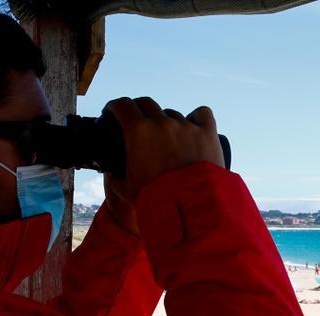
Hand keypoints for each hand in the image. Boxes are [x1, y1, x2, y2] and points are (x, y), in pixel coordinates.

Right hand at [101, 97, 224, 235]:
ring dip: (165, 121)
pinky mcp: (207, 133)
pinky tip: (194, 125)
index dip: (114, 107)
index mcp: (139, 131)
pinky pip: (201, 114)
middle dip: (138, 110)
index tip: (113, 111)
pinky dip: (196, 118)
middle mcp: (162, 123)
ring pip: (172, 114)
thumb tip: (111, 171)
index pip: (122, 105)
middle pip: (146, 104)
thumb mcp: (126, 187)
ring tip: (167, 137)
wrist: (190, 208)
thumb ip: (115, 174)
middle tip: (136, 121)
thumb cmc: (156, 199)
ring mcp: (186, 127)